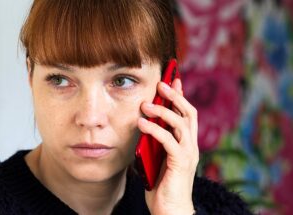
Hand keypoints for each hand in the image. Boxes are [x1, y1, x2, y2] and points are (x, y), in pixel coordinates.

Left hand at [138, 78, 198, 214]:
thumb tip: (144, 125)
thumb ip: (155, 143)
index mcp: (186, 143)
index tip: (173, 80)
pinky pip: (169, 140)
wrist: (170, 210)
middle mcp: (191, 145)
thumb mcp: (157, 158)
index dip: (181, 96)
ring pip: (180, 123)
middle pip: (188, 113)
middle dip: (175, 96)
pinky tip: (142, 124)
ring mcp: (188, 153)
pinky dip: (155, 129)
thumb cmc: (163, 185)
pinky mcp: (181, 162)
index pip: (186, 114)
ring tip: (145, 105)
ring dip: (163, 111)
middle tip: (161, 84)